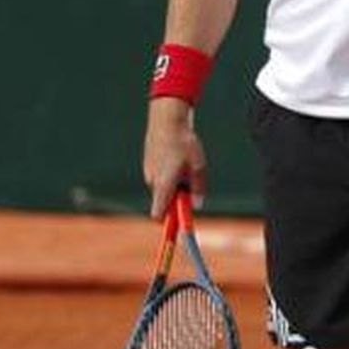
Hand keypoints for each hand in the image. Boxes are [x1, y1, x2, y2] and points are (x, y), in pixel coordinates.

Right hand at [143, 97, 207, 218]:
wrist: (167, 119)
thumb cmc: (184, 143)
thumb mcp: (199, 166)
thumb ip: (198, 188)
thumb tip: (197, 205)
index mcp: (164, 185)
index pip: (159, 215)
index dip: (168, 224)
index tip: (180, 228)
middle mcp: (153, 182)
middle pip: (165, 202)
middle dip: (178, 199)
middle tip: (191, 184)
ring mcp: (149, 173)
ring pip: (164, 188)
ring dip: (175, 184)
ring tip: (185, 164)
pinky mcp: (149, 164)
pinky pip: (160, 176)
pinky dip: (170, 173)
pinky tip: (177, 157)